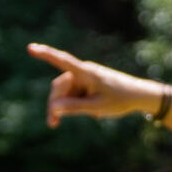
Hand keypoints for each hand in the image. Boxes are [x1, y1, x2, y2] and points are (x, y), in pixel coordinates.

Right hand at [27, 42, 155, 126]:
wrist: (140, 96)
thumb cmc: (121, 100)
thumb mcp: (96, 107)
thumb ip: (74, 107)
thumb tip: (53, 107)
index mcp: (86, 73)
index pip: (62, 61)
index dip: (46, 54)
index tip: (31, 48)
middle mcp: (84, 72)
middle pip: (59, 87)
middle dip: (54, 104)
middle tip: (52, 124)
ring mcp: (85, 77)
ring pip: (65, 92)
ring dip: (63, 106)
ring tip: (63, 123)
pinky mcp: (88, 82)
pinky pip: (74, 93)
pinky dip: (75, 104)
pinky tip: (90, 113)